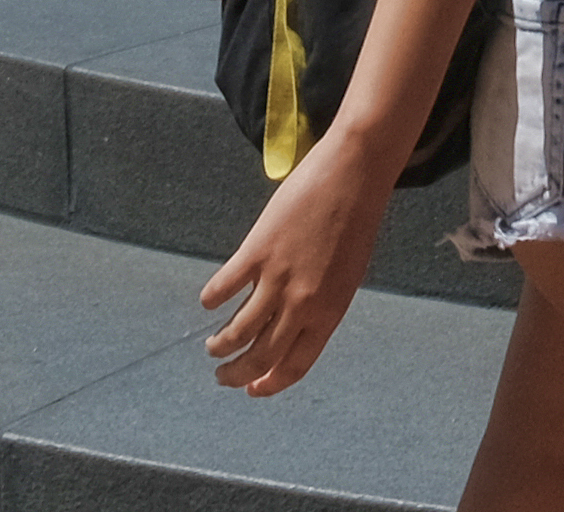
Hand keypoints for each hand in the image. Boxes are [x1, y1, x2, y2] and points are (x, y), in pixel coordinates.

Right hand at [203, 124, 397, 392]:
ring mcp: (278, 278)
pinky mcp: (257, 250)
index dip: (270, 384)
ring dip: (220, 345)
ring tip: (213, 347)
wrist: (355, 174)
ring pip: (238, 331)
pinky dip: (211, 298)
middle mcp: (303, 304)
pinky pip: (225, 286)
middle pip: (261, 357)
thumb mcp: (345, 276)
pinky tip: (207, 301)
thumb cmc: (356, 222)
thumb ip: (318, 305)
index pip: (295, 366)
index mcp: (330, 313)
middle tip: (222, 377)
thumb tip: (287, 327)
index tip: (252, 390)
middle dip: (238, 374)